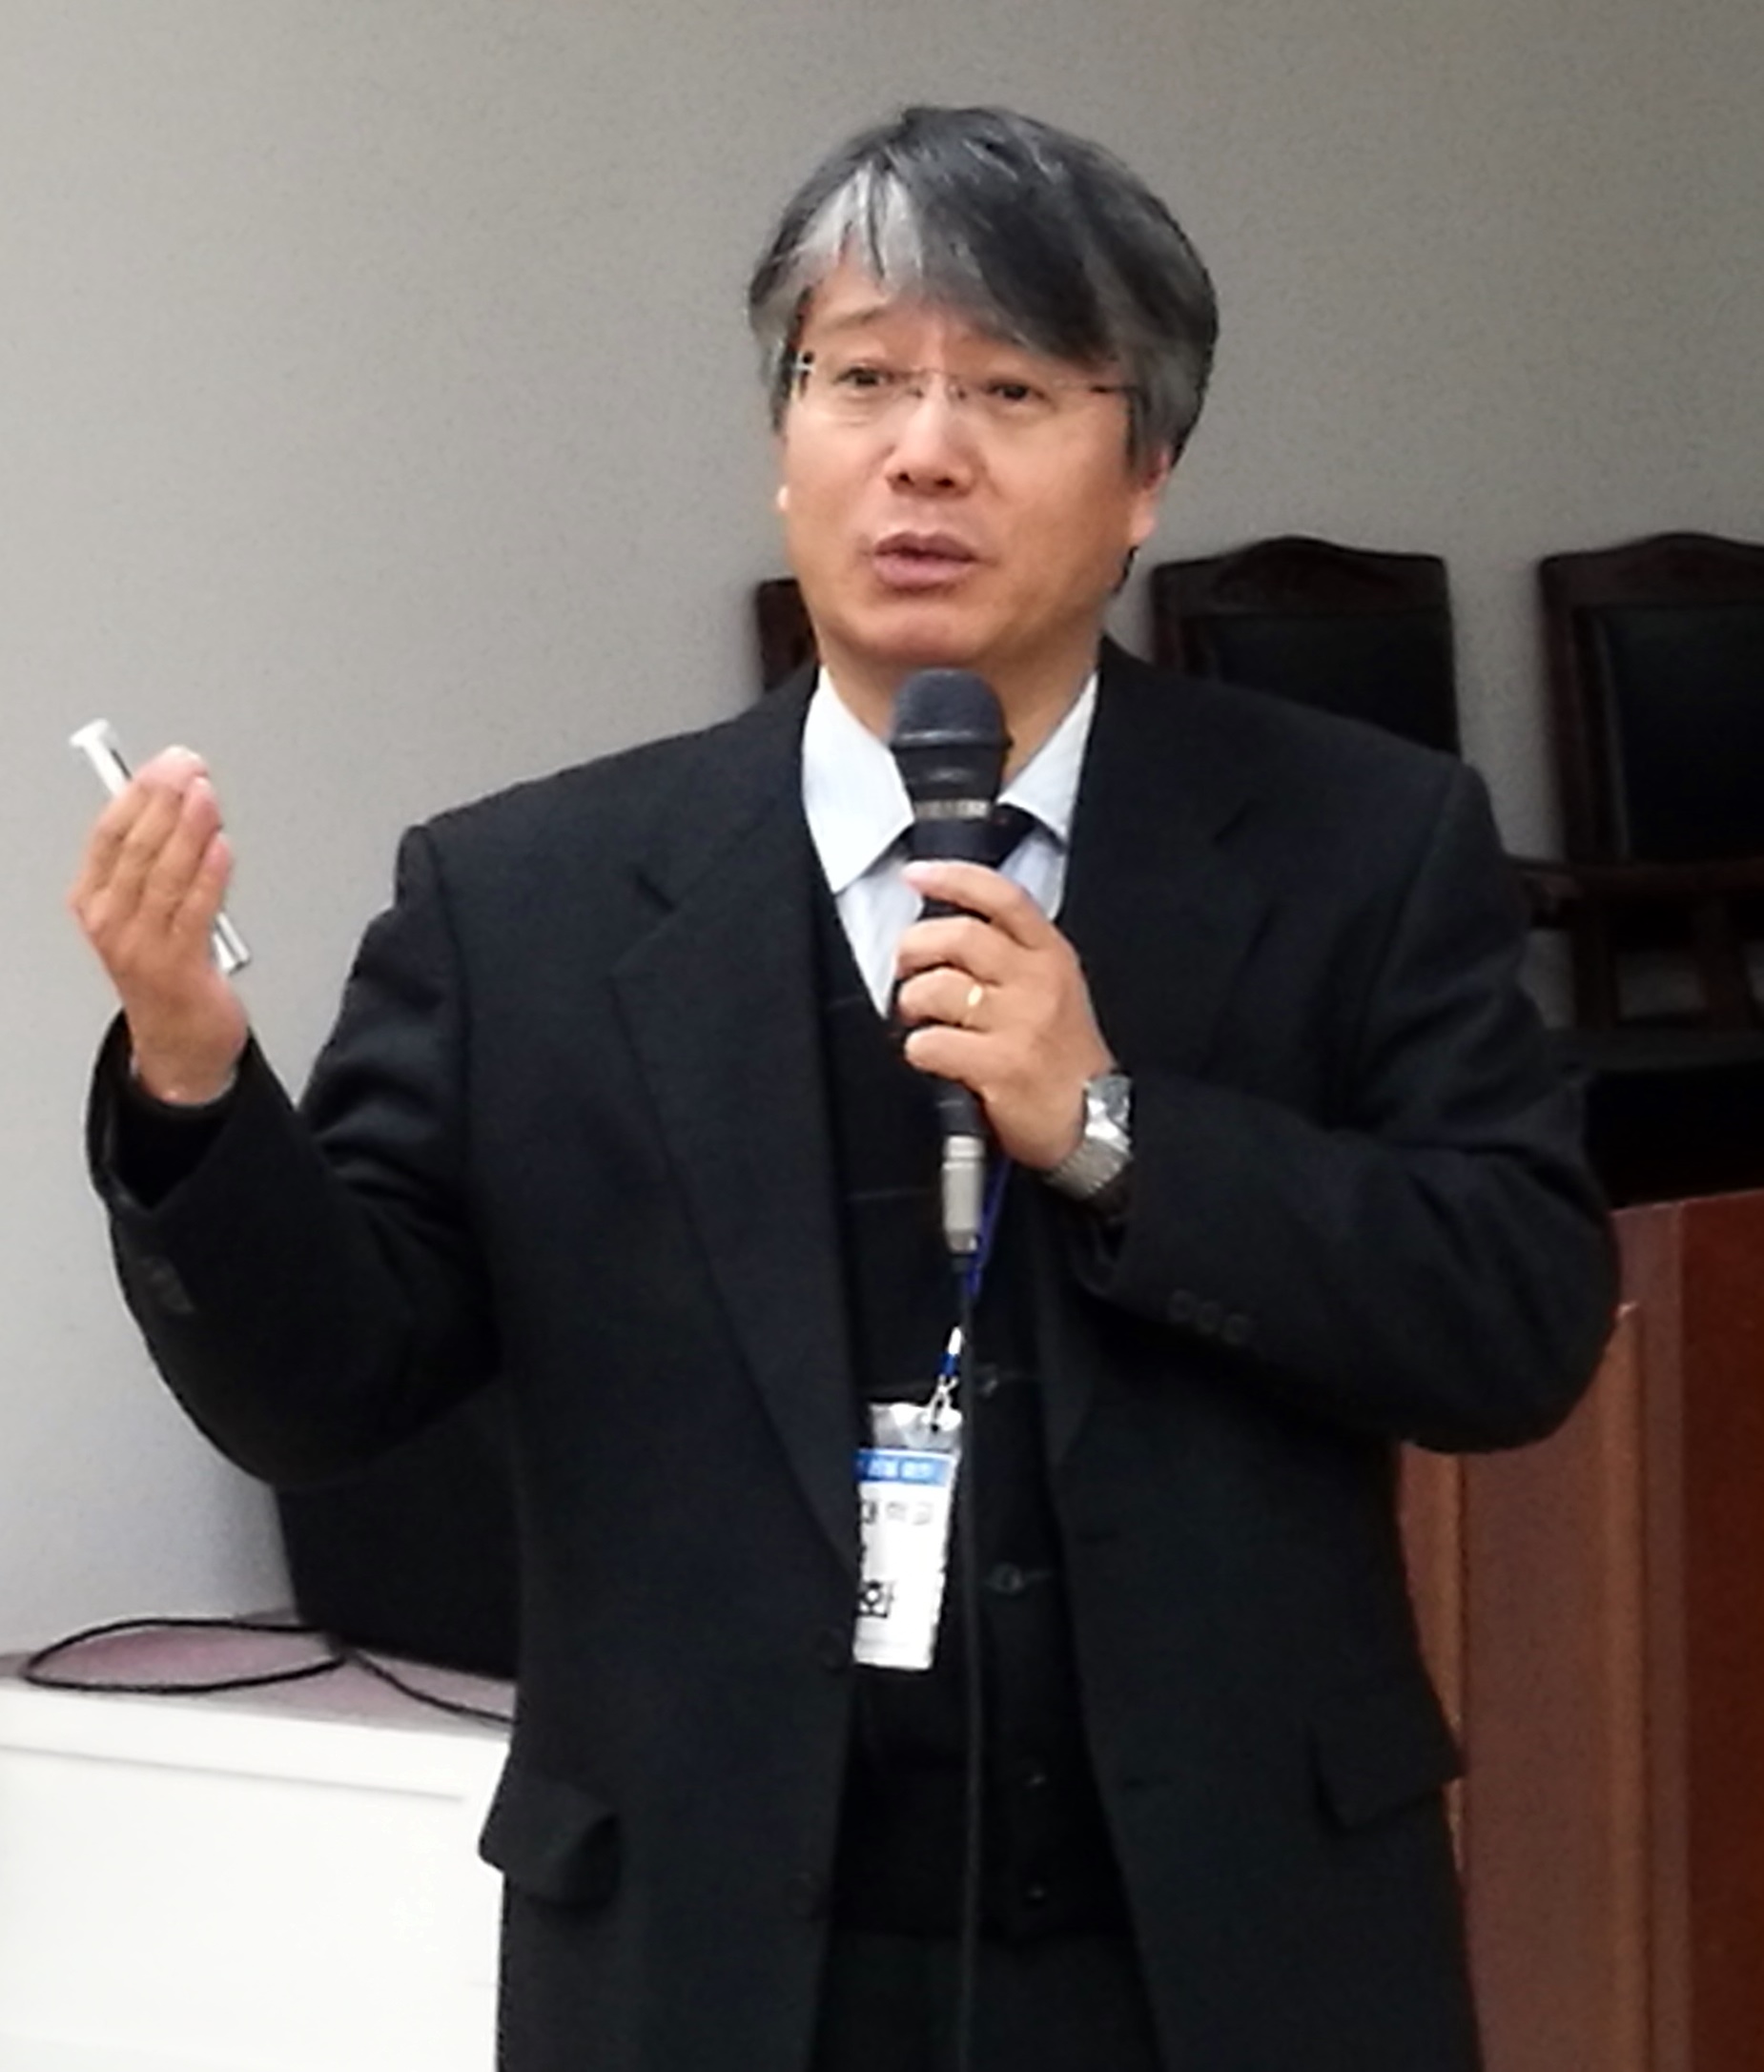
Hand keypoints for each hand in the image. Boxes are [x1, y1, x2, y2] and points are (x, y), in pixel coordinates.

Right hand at [68, 747, 247, 1103]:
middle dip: (165, 800)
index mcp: (94, 902)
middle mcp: (111, 922)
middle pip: (136, 848)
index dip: (137, 794)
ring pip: (164, 874)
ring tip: (207, 795)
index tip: (164, 765)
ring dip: (188, 829)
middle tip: (189, 767)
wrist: (179, 1044)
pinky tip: (221, 845)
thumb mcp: (145, 912)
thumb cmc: (167, 971)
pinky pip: (194, 911)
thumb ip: (155, 862)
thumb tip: (180, 800)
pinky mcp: (178, 966)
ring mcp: (142, 946)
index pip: (109, 835)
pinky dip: (209, 875)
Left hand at [895, 860, 1113, 1168]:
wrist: (1098, 1125)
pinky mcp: (1002, 1066)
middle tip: (905, 966)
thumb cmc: (1066, 1060)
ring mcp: (1021, 1024)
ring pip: (938, 988)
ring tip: (919, 1017)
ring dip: (912, 1002)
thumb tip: (944, 930)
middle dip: (915, 947)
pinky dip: (918, 1048)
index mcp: (1050, 956)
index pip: (1001, 897)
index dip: (953, 878)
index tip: (917, 875)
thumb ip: (1011, 955)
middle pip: (959, 936)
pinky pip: (932, 1043)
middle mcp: (1038, 982)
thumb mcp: (1055, 990)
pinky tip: (930, 1056)